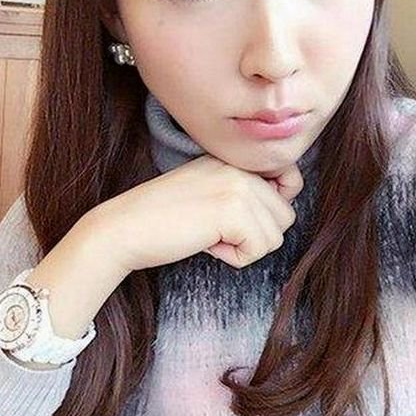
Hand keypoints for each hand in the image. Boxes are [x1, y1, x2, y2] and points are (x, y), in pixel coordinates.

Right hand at [83, 154, 303, 271]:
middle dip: (254, 233)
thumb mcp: (207, 189)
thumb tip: (284, 204)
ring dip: (244, 246)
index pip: (290, 178)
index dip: (273, 206)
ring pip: (275, 235)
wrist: (124, 228)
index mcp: (233, 157)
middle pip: (285, 214)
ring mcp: (238, 185)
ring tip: (208, 234)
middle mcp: (239, 165)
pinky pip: (259, 249)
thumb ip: (242, 189)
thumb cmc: (161, 218)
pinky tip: (206, 242)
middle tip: (214, 228)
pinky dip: (234, 257)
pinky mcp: (233, 210)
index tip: (240, 217)